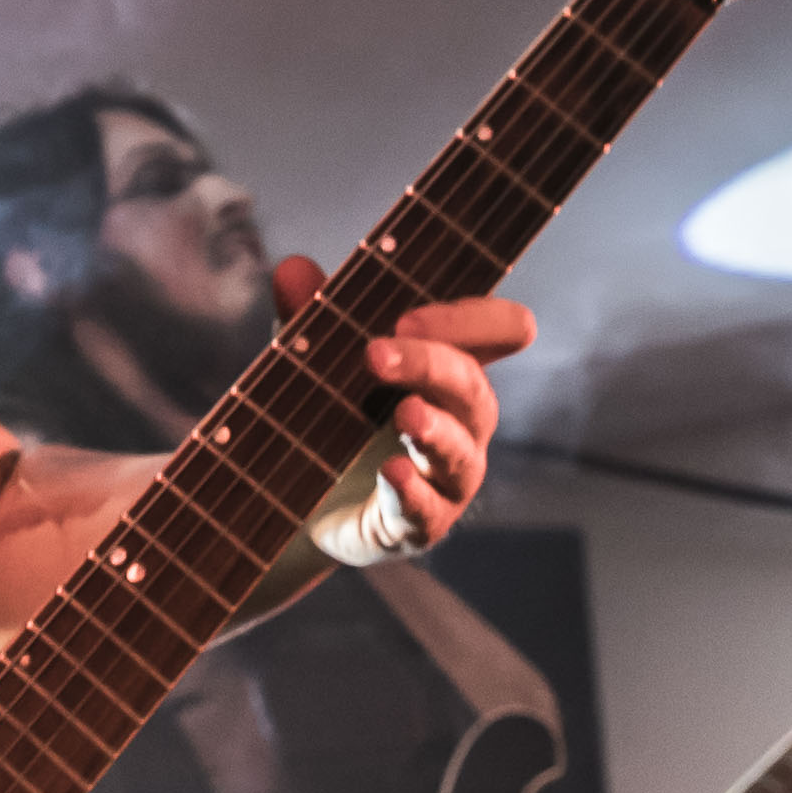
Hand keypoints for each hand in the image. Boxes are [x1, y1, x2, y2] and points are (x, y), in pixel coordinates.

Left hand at [275, 257, 531, 562]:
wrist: (290, 502)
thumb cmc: (326, 414)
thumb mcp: (312, 362)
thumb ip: (307, 318)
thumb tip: (291, 267)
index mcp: (450, 368)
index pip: (501, 330)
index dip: (472, 319)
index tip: (406, 316)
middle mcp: (462, 421)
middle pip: (473, 387)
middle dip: (430, 364)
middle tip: (375, 353)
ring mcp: (446, 477)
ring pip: (460, 452)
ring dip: (435, 430)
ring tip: (405, 414)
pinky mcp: (417, 525)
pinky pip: (428, 512)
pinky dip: (412, 492)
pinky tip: (390, 474)